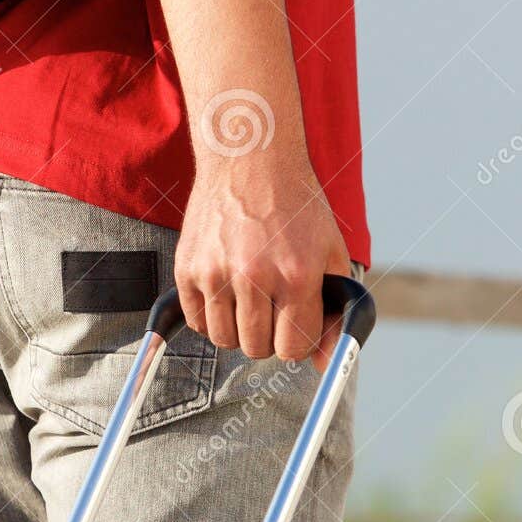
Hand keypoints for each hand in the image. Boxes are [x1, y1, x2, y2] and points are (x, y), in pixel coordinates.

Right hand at [175, 146, 350, 369]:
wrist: (250, 159)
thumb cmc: (295, 204)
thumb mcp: (330, 251)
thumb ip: (334, 310)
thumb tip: (327, 362)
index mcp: (296, 275)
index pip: (293, 348)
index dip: (297, 341)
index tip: (295, 324)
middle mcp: (254, 277)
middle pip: (256, 349)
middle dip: (268, 337)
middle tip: (272, 309)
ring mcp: (216, 273)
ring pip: (224, 340)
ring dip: (238, 329)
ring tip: (248, 300)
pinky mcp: (187, 268)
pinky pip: (196, 320)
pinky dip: (211, 315)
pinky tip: (225, 291)